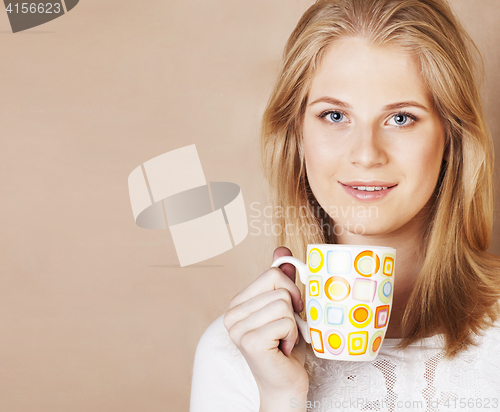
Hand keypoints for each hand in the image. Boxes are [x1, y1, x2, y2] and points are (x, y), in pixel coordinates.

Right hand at [223, 247, 308, 405]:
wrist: (285, 384)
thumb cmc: (286, 346)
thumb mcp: (286, 308)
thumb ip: (281, 281)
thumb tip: (282, 252)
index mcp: (237, 303)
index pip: (272, 273)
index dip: (290, 289)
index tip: (291, 310)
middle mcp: (231, 314)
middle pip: (279, 287)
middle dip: (293, 309)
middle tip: (286, 330)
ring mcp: (238, 328)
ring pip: (284, 303)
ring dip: (293, 324)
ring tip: (283, 340)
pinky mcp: (250, 341)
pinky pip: (286, 321)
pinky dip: (293, 336)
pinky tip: (283, 349)